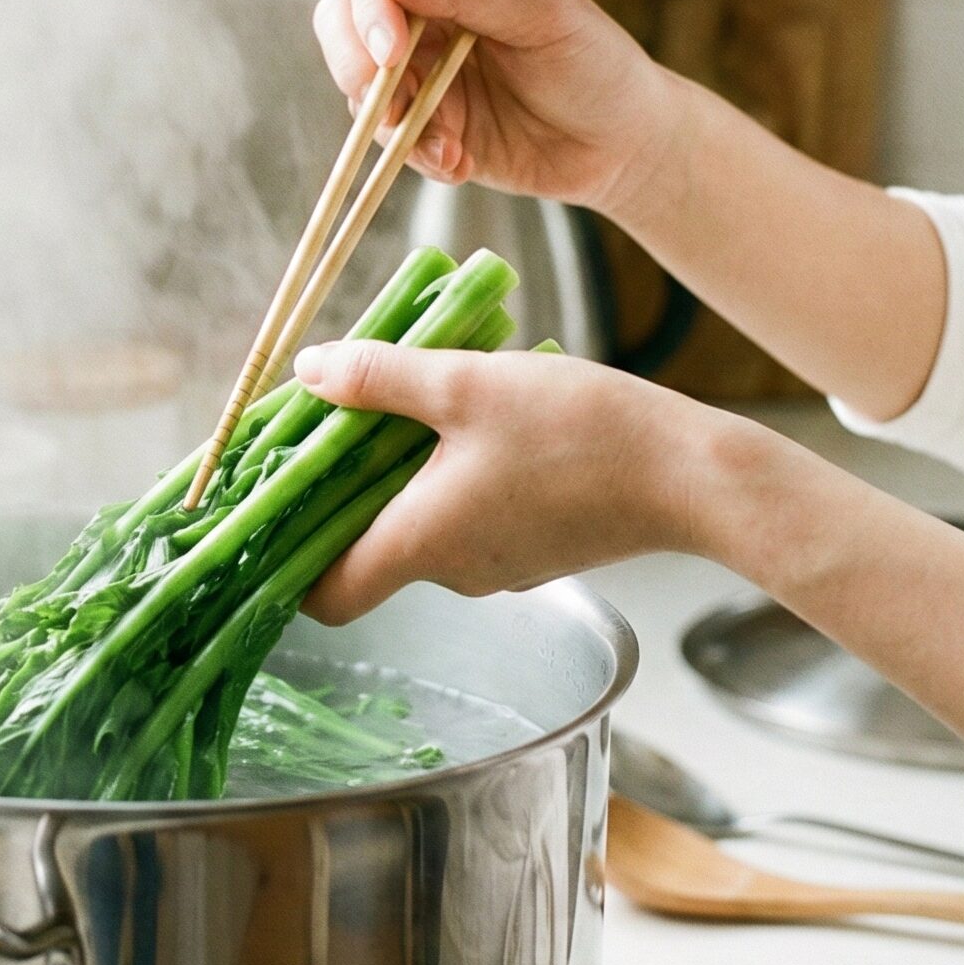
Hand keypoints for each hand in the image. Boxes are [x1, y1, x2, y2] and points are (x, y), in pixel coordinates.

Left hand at [289, 339, 734, 623]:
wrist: (691, 474)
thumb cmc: (579, 432)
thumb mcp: (465, 383)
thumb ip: (380, 378)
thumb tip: (307, 372)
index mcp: (421, 542)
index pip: (324, 593)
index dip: (287, 557)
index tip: (272, 501)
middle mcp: (454, 569)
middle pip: (369, 542)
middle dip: (345, 482)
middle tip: (339, 412)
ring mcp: (499, 564)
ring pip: (422, 520)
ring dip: (405, 468)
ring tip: (414, 396)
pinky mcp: (536, 546)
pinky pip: (469, 514)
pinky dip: (453, 473)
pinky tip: (476, 417)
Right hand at [312, 0, 679, 211]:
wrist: (623, 146)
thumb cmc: (595, 64)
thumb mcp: (543, 16)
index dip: (371, 6)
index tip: (393, 48)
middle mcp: (427, 16)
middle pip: (343, 23)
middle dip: (357, 66)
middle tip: (390, 105)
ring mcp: (421, 73)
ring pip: (361, 88)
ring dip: (396, 123)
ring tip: (453, 147)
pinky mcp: (425, 126)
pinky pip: (389, 141)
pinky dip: (419, 156)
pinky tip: (463, 162)